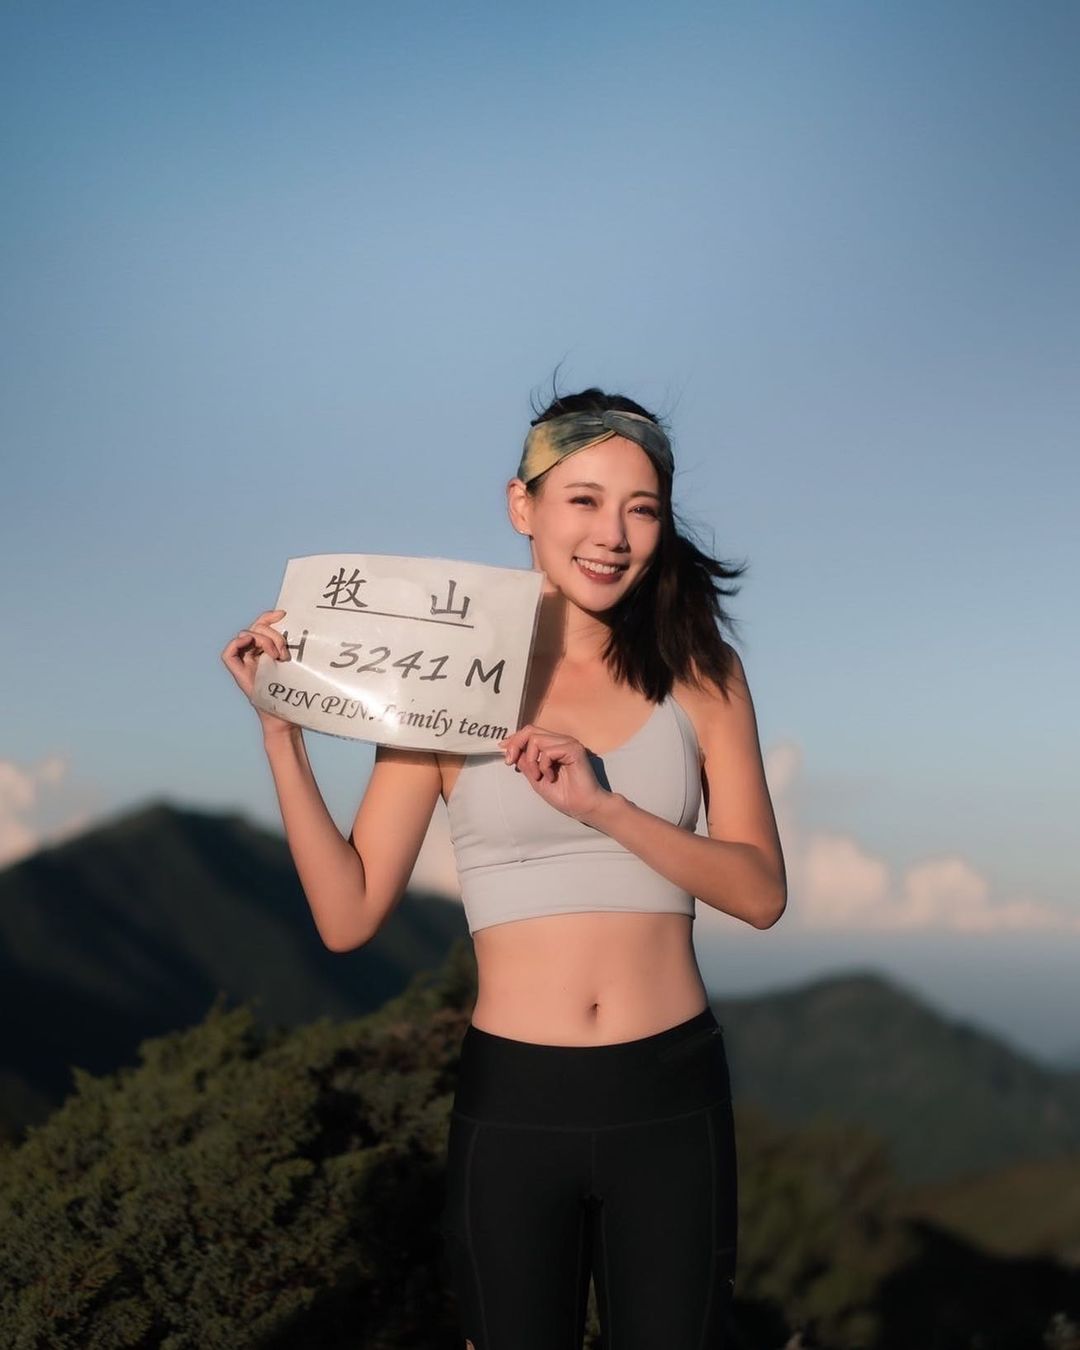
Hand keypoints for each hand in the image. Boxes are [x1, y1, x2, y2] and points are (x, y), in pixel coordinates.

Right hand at [220, 608, 295, 735]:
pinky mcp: (239, 673)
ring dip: (262, 640)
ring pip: (245, 635)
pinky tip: (250, 644)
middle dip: (271, 633)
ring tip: (278, 656)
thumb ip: (291, 646)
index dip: (269, 616)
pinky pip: (228, 653)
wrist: (286, 716)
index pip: (262, 625)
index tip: (284, 614)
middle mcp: (254, 654)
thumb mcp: (295, 664)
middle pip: (255, 628)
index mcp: (267, 650)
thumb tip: (300, 624)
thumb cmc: (293, 692)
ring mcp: (245, 663)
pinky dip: (237, 643)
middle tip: (285, 650)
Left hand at [499, 724, 609, 823]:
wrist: (582, 807)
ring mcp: (568, 743)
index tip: (502, 749)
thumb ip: (525, 762)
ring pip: (536, 739)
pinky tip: (551, 777)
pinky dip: (544, 765)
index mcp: (553, 745)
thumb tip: (509, 749)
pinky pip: (548, 751)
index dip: (514, 739)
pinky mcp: (574, 749)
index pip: (530, 732)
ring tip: (538, 777)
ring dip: (531, 761)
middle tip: (510, 762)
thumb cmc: (563, 795)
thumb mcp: (535, 778)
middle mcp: (561, 740)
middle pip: (530, 730)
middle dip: (515, 745)